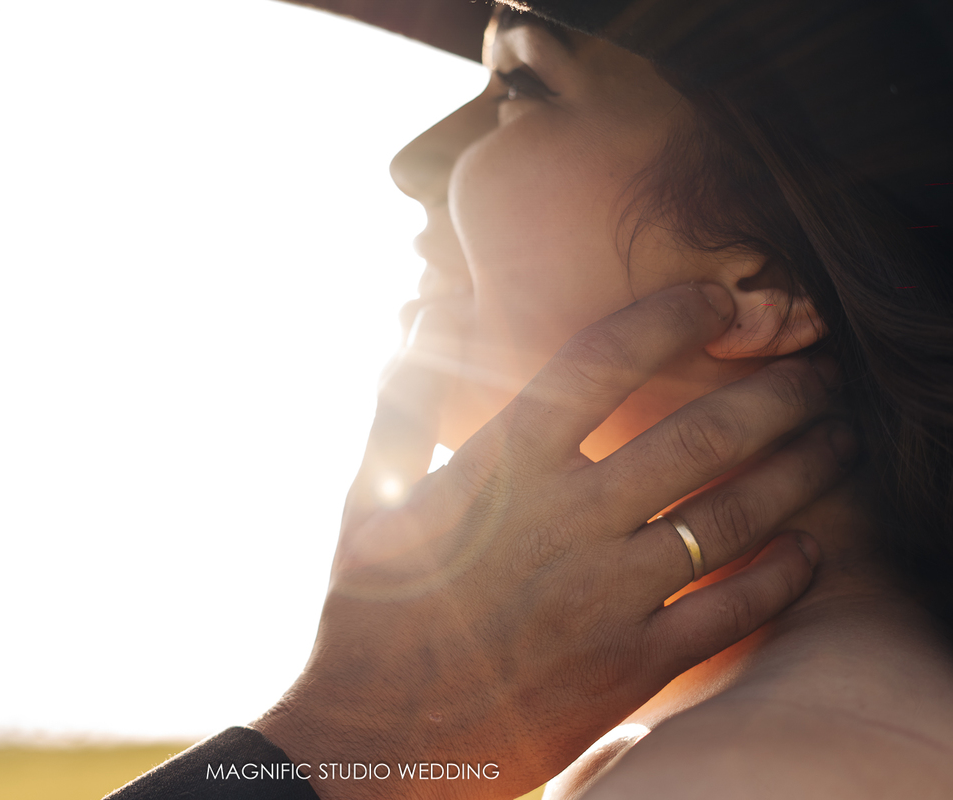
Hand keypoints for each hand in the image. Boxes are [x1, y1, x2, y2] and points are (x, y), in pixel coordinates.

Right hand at [252, 284, 851, 799]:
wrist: (378, 740)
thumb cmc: (368, 614)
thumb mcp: (364, 502)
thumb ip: (402, 407)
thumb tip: (422, 316)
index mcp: (501, 469)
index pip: (603, 362)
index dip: (671, 316)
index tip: (716, 300)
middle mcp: (566, 521)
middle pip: (701, 436)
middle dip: (775, 392)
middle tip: (816, 370)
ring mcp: (606, 597)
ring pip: (734, 516)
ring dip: (802, 469)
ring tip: (838, 438)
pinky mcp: (631, 667)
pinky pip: (732, 612)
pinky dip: (783, 575)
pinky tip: (809, 548)